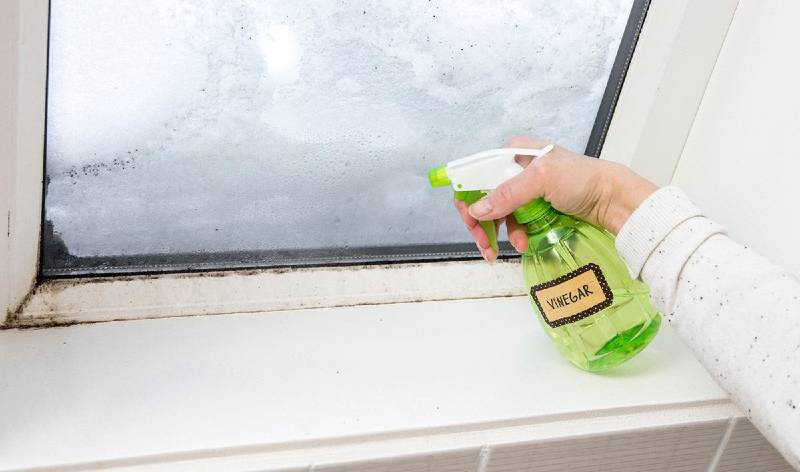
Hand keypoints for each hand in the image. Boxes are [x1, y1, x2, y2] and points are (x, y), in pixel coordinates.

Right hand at [454, 136, 657, 260]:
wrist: (612, 199)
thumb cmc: (583, 178)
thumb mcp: (543, 179)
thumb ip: (508, 193)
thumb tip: (477, 209)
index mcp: (512, 153)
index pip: (476, 175)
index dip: (468, 198)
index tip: (470, 221)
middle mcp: (514, 170)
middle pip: (483, 198)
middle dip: (482, 223)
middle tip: (484, 244)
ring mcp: (524, 190)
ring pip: (497, 215)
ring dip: (501, 234)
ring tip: (516, 245)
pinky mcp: (533, 208)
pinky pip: (513, 224)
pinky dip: (514, 235)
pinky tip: (523, 243)